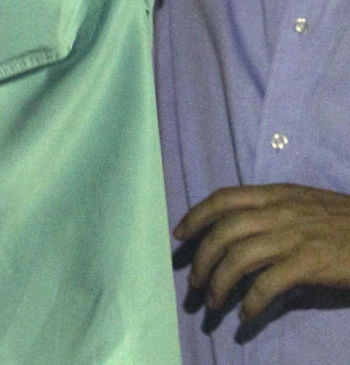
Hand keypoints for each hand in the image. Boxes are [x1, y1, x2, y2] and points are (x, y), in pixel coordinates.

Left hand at [175, 183, 349, 319]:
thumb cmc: (344, 220)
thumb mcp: (304, 203)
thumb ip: (274, 211)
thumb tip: (244, 233)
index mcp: (275, 194)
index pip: (223, 198)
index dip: (196, 216)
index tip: (180, 235)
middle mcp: (278, 211)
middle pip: (223, 231)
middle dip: (201, 258)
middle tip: (194, 281)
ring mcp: (292, 236)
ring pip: (238, 258)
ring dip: (219, 284)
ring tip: (212, 304)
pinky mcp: (308, 263)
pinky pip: (267, 285)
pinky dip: (250, 303)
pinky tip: (245, 317)